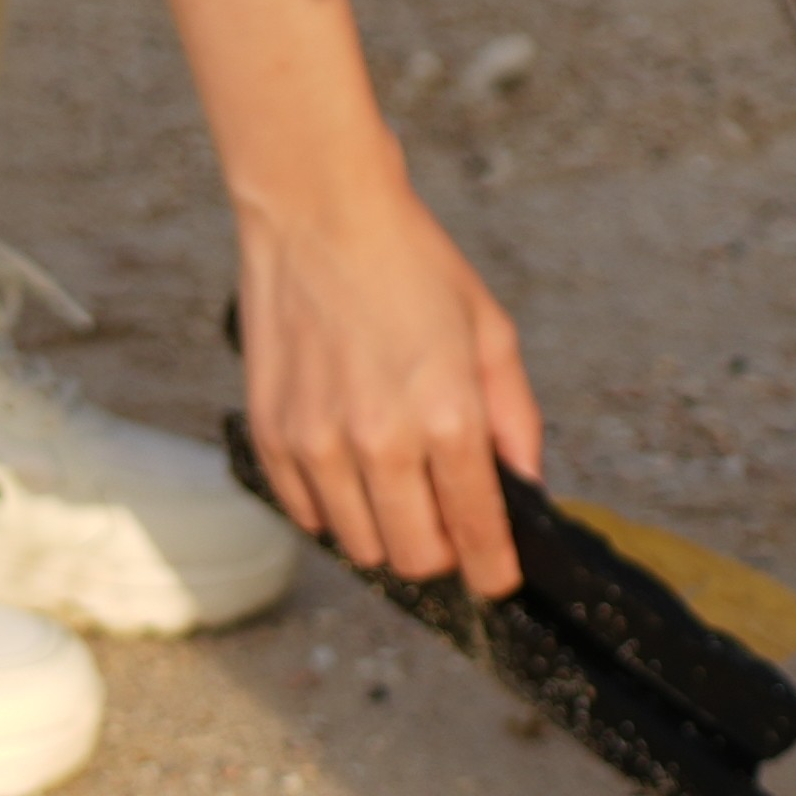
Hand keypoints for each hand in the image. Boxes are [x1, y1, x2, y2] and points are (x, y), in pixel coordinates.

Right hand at [231, 174, 541, 599]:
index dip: (494, 570)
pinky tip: (352, 462)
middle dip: (443, 552)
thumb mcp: (492, 333)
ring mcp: (317, 444)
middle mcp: (380, 441)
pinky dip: (335, 507)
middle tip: (449, 519)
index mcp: (447, 415)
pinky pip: (308, 516)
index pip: (476, 533)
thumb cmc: (412, 267)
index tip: (498, 579)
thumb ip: (515, 422)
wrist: (318, 216)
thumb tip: (524, 490)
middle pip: (416, 558)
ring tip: (399, 480)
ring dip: (388, 531)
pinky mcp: (272, 438)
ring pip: (361, 548)